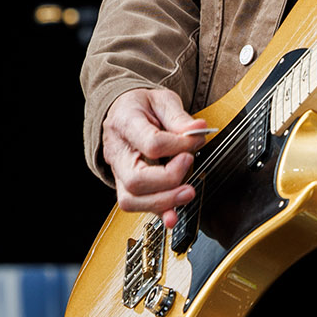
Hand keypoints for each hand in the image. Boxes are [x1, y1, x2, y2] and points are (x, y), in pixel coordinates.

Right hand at [100, 86, 211, 227]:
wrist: (121, 111)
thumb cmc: (141, 106)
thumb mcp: (162, 101)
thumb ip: (179, 118)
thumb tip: (199, 130)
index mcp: (125, 123)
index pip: (151, 144)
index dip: (178, 147)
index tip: (194, 141)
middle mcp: (117, 151)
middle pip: (136, 180)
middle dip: (169, 180)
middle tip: (189, 165)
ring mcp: (118, 171)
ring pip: (131, 199)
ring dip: (163, 201)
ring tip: (187, 193)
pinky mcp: (125, 185)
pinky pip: (136, 205)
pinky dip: (157, 211)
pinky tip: (173, 215)